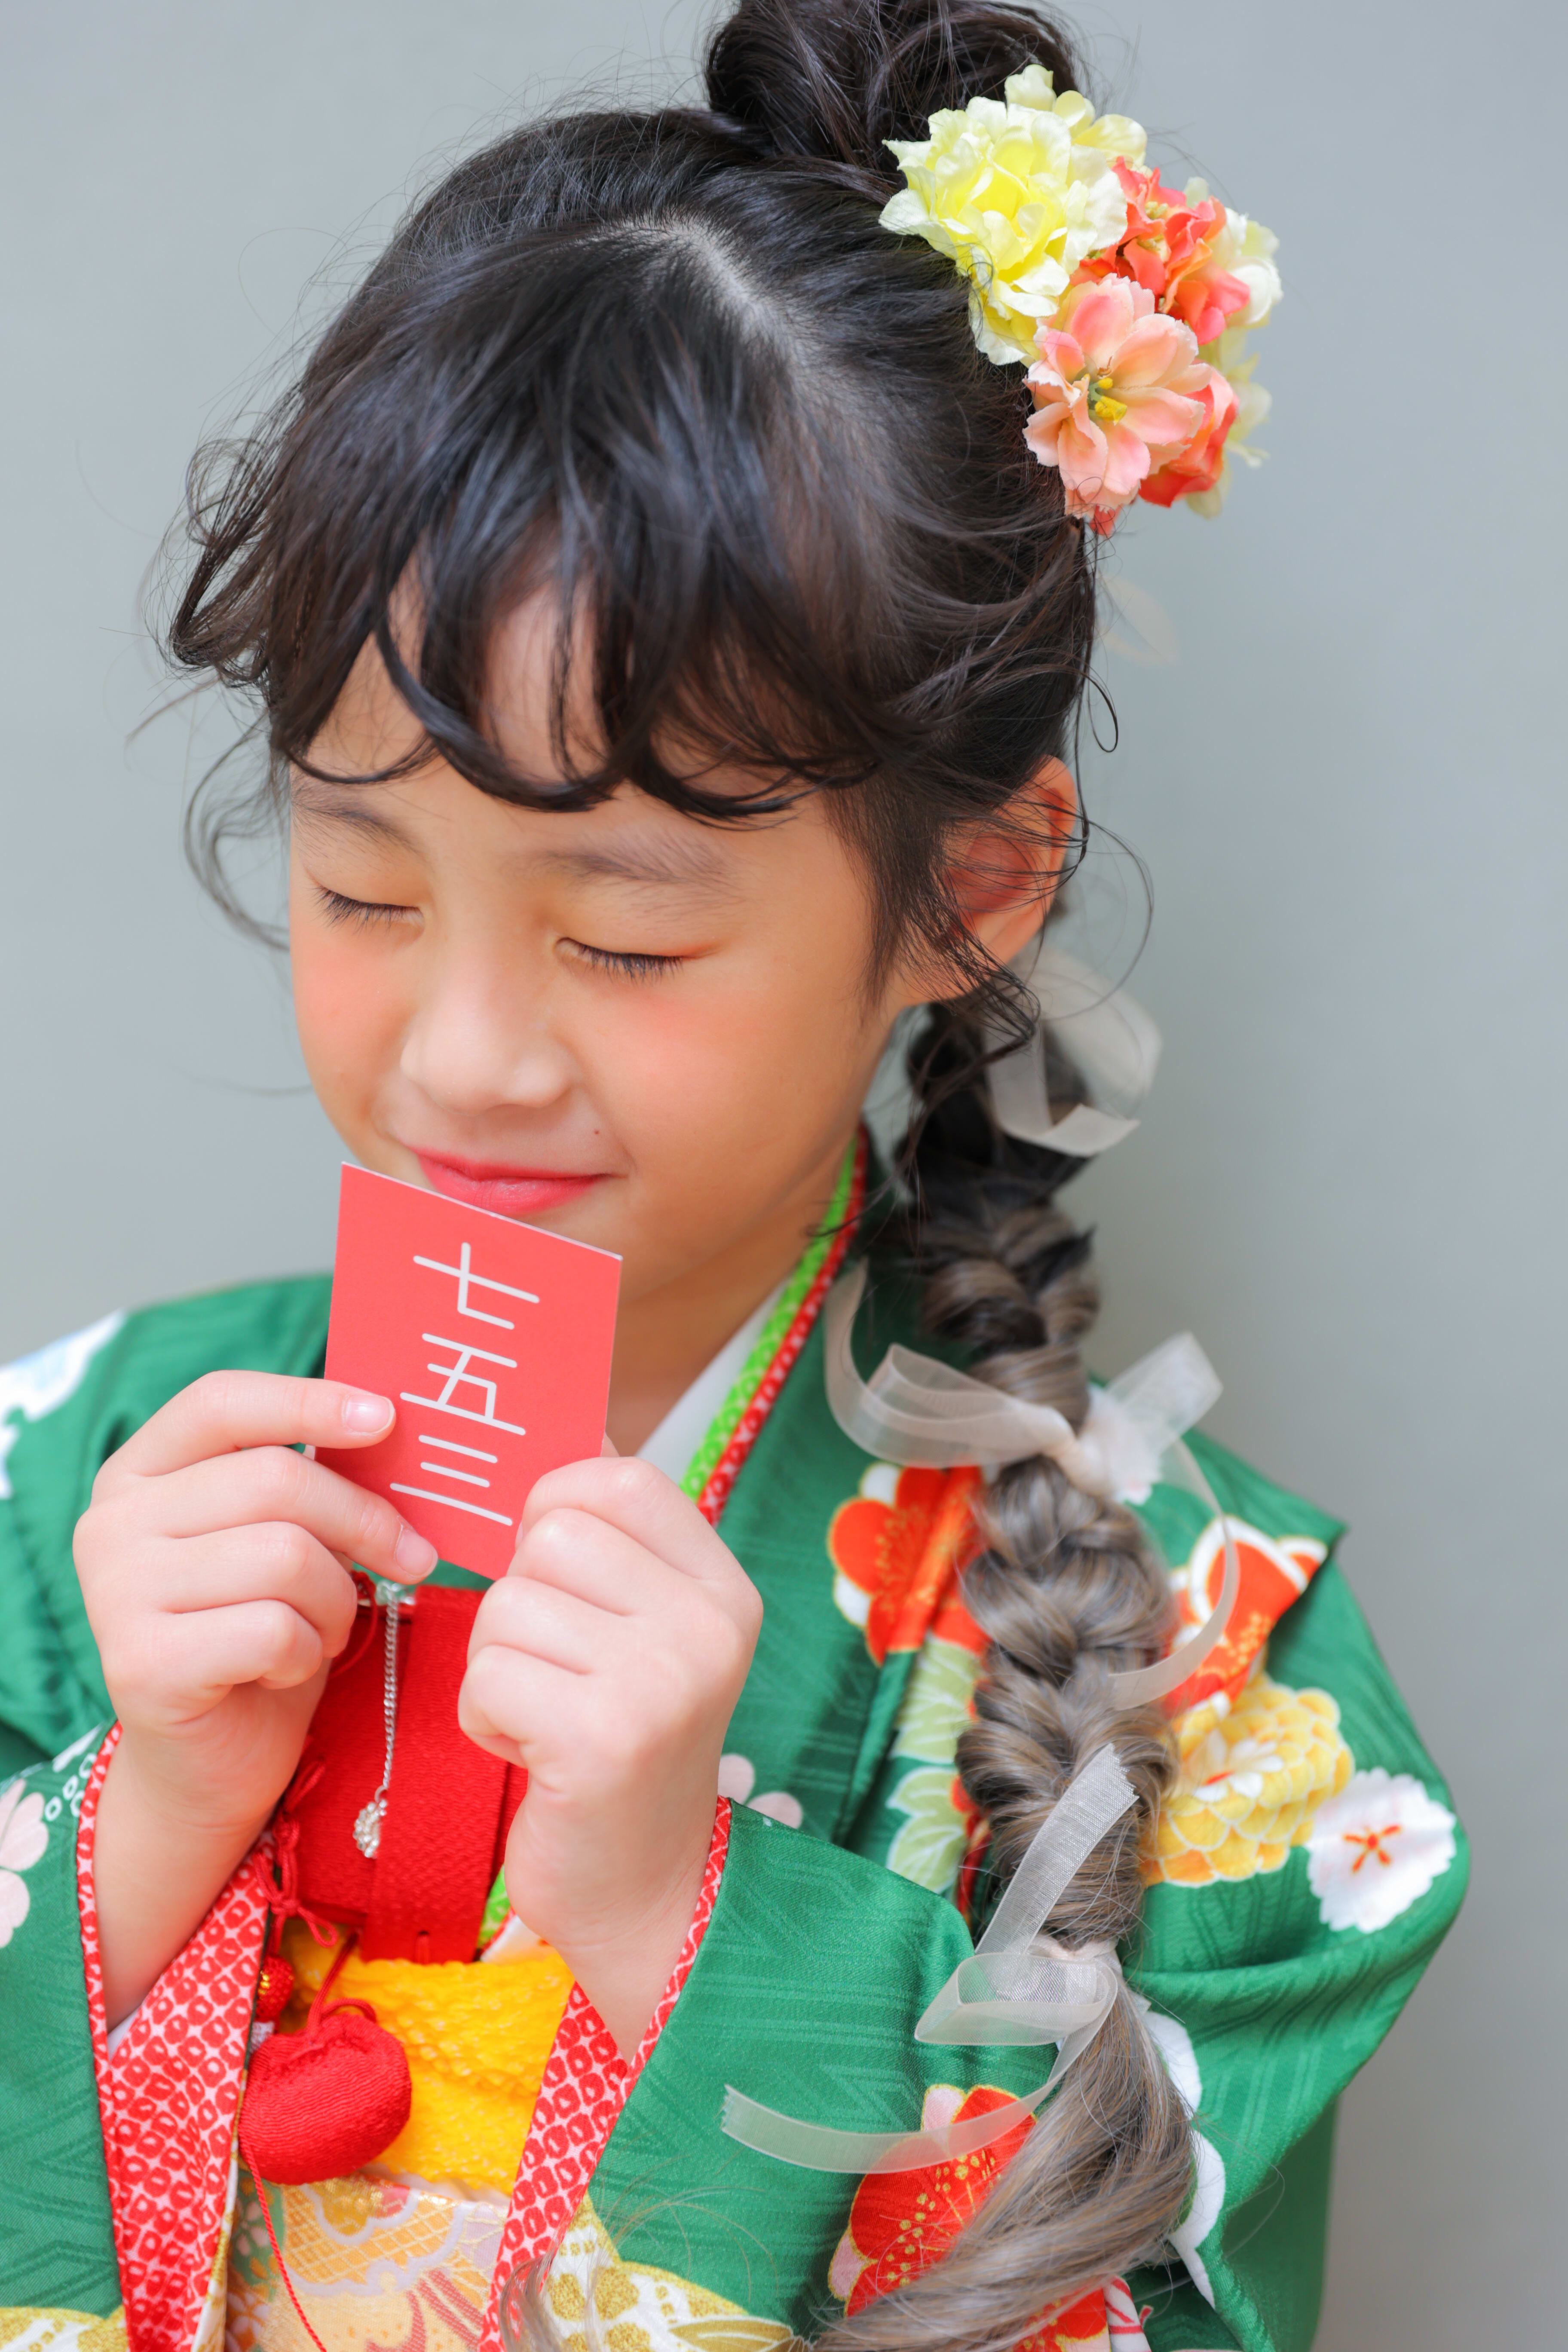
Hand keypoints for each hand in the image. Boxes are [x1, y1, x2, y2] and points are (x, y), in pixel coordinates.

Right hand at [76, 1371, 437, 2018]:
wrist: (214, 1763)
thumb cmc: (259, 1635)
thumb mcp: (283, 1541)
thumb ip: (310, 1482)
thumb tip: (394, 1426)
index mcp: (138, 1473)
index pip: (220, 1401)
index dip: (308, 1400)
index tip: (387, 1417)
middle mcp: (111, 1523)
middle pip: (275, 1480)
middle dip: (365, 1521)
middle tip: (412, 1559)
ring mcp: (115, 1593)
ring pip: (284, 1556)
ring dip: (336, 1600)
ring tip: (325, 1628)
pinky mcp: (141, 1663)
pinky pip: (271, 1628)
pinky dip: (307, 1651)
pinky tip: (289, 1667)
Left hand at [459, 1453, 760, 2055]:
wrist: (650, 1895)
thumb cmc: (622, 1745)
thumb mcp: (642, 1626)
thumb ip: (610, 1533)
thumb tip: (569, 1412)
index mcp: (725, 1586)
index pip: (617, 1477)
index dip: (556, 1509)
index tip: (559, 1575)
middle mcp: (709, 1627)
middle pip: (549, 1539)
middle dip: (520, 1604)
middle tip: (558, 1671)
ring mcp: (664, 1682)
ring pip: (506, 1607)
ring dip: (497, 1667)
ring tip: (546, 1717)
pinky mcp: (603, 1739)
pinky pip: (487, 1675)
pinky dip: (486, 1718)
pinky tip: (534, 1755)